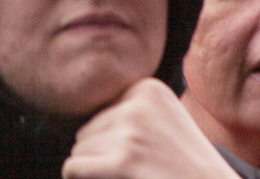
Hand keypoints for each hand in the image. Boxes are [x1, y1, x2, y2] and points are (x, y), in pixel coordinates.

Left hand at [63, 79, 240, 178]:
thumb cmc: (186, 164)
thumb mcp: (165, 120)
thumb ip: (130, 111)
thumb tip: (80, 125)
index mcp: (148, 88)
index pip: (103, 111)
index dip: (115, 138)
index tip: (143, 151)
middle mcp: (138, 105)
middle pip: (88, 129)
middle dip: (104, 153)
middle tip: (137, 167)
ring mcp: (130, 133)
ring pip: (80, 149)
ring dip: (97, 168)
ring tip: (131, 174)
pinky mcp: (122, 162)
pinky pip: (74, 167)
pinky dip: (78, 178)